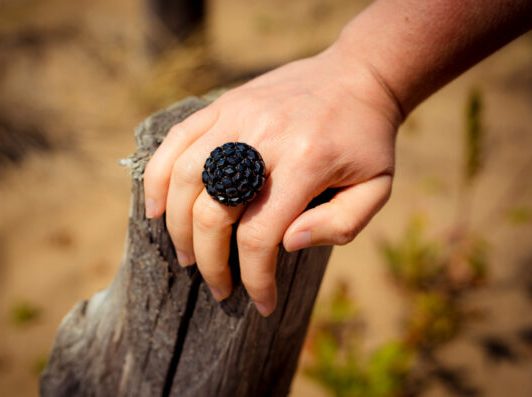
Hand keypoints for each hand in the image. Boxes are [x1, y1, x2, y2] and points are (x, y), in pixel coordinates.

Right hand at [143, 47, 401, 315]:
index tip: (260, 303)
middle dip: (209, 261)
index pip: (260, 235)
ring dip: (176, 226)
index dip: (254, 279)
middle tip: (217, 285)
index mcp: (306, 163)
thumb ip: (340, 224)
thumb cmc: (366, 139)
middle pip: (213, 211)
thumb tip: (287, 244)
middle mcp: (263, 138)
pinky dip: (156, 177)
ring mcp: (236, 116)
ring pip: (185, 177)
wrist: (356, 75)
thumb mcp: (376, 187)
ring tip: (185, 254)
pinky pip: (176, 141)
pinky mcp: (222, 105)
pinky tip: (154, 208)